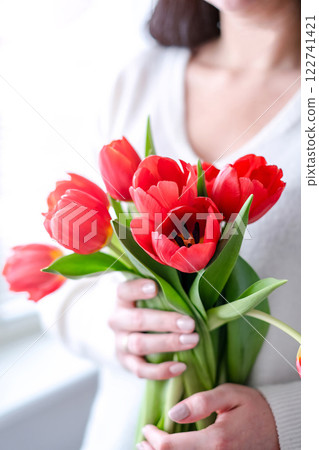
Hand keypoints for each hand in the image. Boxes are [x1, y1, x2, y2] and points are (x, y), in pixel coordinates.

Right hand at [108, 278, 198, 379]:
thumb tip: (197, 284)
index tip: (155, 287)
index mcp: (122, 298)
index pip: (125, 290)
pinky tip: (181, 366)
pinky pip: (141, 370)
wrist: (124, 332)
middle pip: (138, 320)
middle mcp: (118, 319)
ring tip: (192, 340)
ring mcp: (120, 342)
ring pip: (140, 344)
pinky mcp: (126, 362)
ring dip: (168, 343)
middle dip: (165, 321)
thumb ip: (166, 290)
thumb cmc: (147, 306)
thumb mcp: (150, 295)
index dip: (138, 288)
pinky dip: (161, 371)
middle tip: (190, 323)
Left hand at [138, 384, 278, 449]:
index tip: (147, 426)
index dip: (153, 437)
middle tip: (143, 441)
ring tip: (152, 449)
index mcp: (215, 441)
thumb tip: (173, 413)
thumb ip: (201, 401)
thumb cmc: (253, 408)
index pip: (170, 446)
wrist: (278, 429)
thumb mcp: (230, 395)